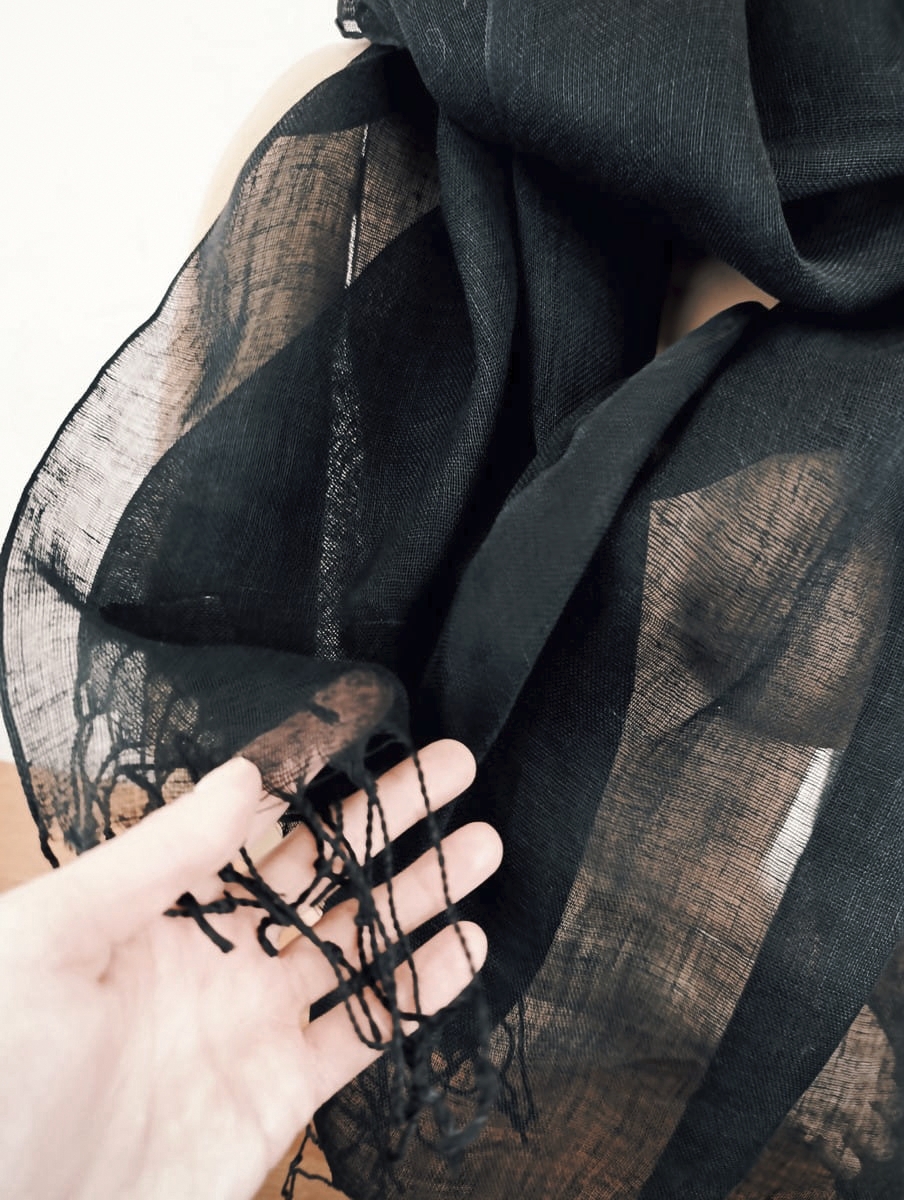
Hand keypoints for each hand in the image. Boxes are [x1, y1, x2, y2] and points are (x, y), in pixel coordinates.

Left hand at [0, 739, 499, 1199]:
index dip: (319, 774)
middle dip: (389, 817)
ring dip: (421, 894)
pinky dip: (421, 991)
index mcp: (156, 907)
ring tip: (483, 844)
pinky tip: (466, 947)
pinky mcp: (280, 1094)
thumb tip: (242, 775)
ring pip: (359, 943)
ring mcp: (253, 1023)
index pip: (256, 821)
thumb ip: (152, 856)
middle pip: (322, 871)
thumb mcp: (49, 938)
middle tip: (454, 766)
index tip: (374, 728)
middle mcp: (215, 955)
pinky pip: (366, 1031)